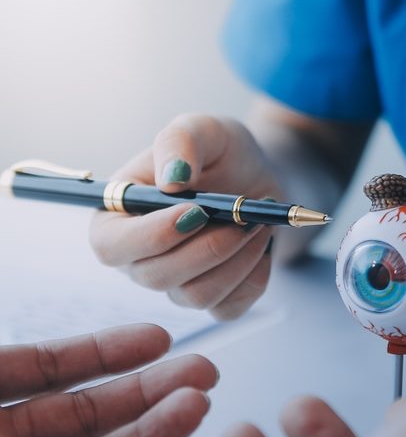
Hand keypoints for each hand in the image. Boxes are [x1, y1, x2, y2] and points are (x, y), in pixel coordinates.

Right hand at [89, 114, 277, 319]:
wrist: (263, 182)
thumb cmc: (223, 155)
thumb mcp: (204, 129)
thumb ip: (180, 141)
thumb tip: (172, 180)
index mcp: (117, 217)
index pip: (111, 246)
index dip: (152, 236)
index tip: (197, 211)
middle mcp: (140, 259)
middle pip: (156, 277)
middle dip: (209, 247)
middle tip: (246, 216)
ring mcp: (177, 285)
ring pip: (197, 296)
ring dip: (237, 259)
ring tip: (258, 223)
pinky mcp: (214, 301)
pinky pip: (230, 306)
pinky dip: (254, 275)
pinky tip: (260, 245)